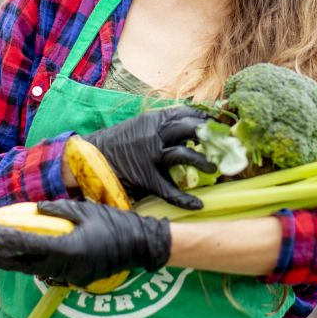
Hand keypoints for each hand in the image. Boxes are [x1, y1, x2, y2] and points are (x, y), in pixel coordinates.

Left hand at [0, 199, 170, 287]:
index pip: (28, 244)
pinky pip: (50, 272)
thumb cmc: (114, 224)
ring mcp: (71, 276)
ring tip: (1, 253)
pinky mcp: (77, 280)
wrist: (140, 246)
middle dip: (3, 258)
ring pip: (35, 271)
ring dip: (17, 262)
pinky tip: (29, 256)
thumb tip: (36, 209)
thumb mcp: (86, 210)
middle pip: (25, 265)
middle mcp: (66, 266)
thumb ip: (59, 210)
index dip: (5, 239)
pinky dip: (36, 264)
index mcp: (67, 247)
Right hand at [83, 106, 215, 208]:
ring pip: (183, 154)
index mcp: (154, 119)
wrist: (91, 157)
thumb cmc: (119, 142)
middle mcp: (154, 134)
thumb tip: (193, 125)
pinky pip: (169, 190)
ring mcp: (150, 156)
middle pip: (190, 128)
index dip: (207, 119)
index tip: (220, 126)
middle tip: (225, 144)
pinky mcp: (146, 178)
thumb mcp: (141, 125)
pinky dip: (185, 199)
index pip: (187, 113)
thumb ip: (164, 124)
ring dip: (203, 162)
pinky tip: (198, 204)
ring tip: (215, 169)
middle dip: (211, 135)